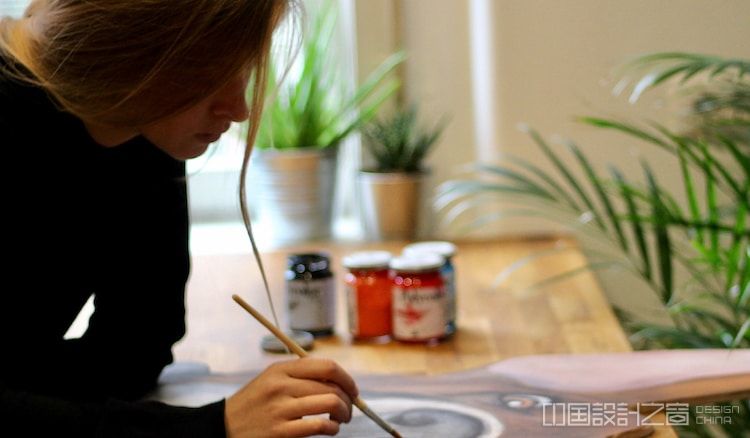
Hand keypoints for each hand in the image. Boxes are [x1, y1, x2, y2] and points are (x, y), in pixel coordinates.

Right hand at [224, 357, 357, 436]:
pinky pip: (319, 426)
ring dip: (343, 413)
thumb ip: (300, 375)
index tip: (352, 389)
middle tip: (348, 408)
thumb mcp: (271, 379)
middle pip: (331, 386)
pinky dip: (332, 428)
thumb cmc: (254, 403)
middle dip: (348, 399)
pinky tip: (330, 429)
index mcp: (281, 369)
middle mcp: (281, 385)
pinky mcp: (280, 431)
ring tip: (341, 419)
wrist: (224, 426)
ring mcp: (280, 408)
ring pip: (330, 403)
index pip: (326, 366)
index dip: (346, 378)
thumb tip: (338, 380)